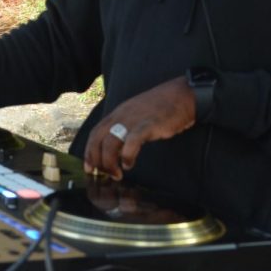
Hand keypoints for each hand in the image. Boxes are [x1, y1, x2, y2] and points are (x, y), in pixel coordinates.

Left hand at [81, 76, 195, 180]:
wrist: (181, 96)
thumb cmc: (161, 107)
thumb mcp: (136, 114)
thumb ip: (125, 127)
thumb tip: (116, 147)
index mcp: (118, 113)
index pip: (95, 132)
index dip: (89, 151)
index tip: (89, 167)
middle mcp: (121, 115)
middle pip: (98, 139)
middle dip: (96, 159)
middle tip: (102, 174)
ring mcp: (134, 120)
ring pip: (111, 142)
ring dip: (109, 162)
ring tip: (117, 174)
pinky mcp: (148, 125)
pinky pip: (131, 141)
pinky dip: (127, 155)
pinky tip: (129, 164)